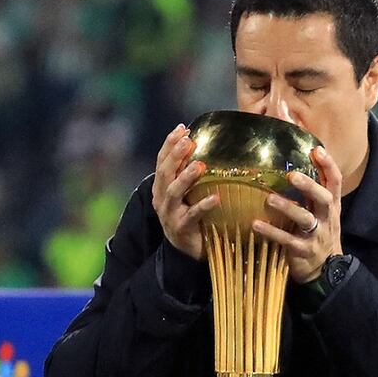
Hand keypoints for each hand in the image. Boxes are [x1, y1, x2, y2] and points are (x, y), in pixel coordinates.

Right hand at [152, 123, 219, 260]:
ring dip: (186, 177)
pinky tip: (216, 198)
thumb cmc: (190, 213)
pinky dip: (203, 205)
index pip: (162, 161)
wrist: (186, 248)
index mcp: (161, 186)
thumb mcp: (187, 191)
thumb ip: (189, 172)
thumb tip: (200, 144)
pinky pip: (192, 215)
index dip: (170, 144)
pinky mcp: (181, 228)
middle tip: (189, 141)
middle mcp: (161, 198)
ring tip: (200, 165)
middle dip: (176, 155)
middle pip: (165, 173)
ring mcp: (169, 214)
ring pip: (174, 192)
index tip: (183, 128)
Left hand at [253, 146, 342, 283]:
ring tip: (269, 199)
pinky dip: (272, 232)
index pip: (335, 181)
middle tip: (292, 176)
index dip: (328, 165)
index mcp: (332, 205)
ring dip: (287, 208)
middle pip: (324, 198)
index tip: (316, 149)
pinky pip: (287, 240)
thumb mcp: (323, 212)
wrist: (326, 268)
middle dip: (309, 186)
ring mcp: (317, 235)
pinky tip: (256, 225)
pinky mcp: (303, 250)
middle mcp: (327, 217)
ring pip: (305, 219)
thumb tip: (295, 166)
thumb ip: (313, 192)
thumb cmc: (320, 232)